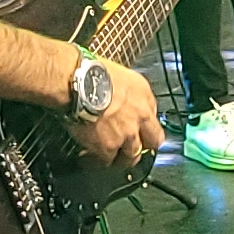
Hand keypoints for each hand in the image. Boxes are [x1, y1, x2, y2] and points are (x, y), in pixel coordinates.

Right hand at [72, 56, 159, 171]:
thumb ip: (127, 93)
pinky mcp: (109, 147)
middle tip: (132, 148)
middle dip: (144, 146)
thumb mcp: (119, 75)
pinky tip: (89, 157)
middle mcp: (140, 117)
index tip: (139, 130)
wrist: (78, 82)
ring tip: (110, 156)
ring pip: (132, 156)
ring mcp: (127, 134)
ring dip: (122, 157)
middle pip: (153, 142)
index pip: (155, 117)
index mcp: (144, 95)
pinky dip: (99, 160)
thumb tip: (121, 99)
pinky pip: (107, 161)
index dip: (146, 127)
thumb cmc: (91, 72)